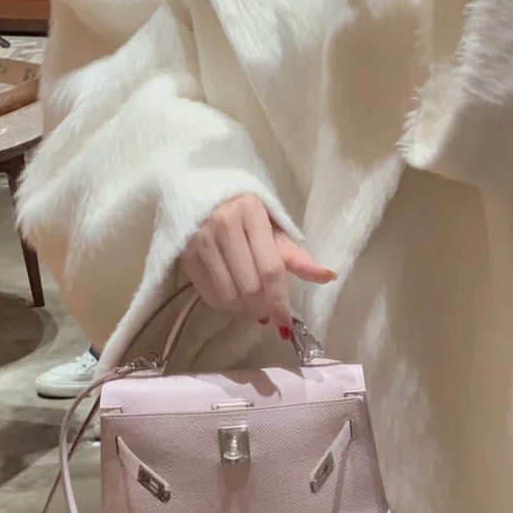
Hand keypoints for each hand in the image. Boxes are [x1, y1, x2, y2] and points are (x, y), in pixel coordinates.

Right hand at [180, 194, 335, 338]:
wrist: (198, 189)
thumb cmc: (243, 209)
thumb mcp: (271, 225)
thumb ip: (296, 255)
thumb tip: (328, 276)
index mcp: (251, 213)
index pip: (271, 269)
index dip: (281, 302)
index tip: (286, 323)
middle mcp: (223, 224)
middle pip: (250, 287)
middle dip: (264, 309)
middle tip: (269, 314)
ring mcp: (200, 240)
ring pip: (229, 296)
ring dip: (244, 308)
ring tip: (250, 301)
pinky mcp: (185, 253)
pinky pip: (210, 295)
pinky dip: (225, 304)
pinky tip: (232, 293)